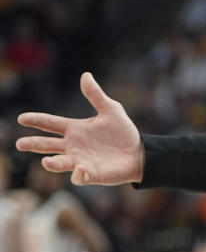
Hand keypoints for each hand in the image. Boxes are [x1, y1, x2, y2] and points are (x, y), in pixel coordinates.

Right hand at [16, 72, 143, 185]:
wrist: (139, 153)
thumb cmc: (123, 132)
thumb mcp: (111, 110)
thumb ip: (96, 95)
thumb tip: (85, 75)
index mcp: (75, 129)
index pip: (51, 123)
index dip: (36, 120)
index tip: (22, 118)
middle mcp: (73, 146)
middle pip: (47, 145)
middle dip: (33, 144)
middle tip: (20, 143)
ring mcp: (80, 160)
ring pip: (59, 163)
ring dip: (52, 163)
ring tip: (46, 162)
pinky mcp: (90, 174)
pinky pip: (80, 176)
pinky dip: (79, 174)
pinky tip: (81, 169)